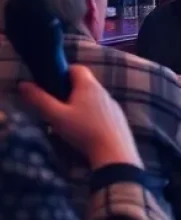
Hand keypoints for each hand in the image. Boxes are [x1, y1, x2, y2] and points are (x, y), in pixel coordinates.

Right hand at [19, 65, 140, 169]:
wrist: (113, 151)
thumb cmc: (83, 131)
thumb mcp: (56, 116)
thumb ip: (39, 100)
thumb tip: (23, 84)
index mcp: (89, 85)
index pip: (77, 68)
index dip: (62, 72)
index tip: (50, 84)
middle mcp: (103, 91)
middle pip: (84, 83)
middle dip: (68, 91)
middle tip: (55, 106)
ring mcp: (113, 104)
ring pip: (92, 98)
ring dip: (79, 104)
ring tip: (67, 121)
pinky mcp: (118, 117)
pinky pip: (101, 110)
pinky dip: (91, 114)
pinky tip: (84, 130)